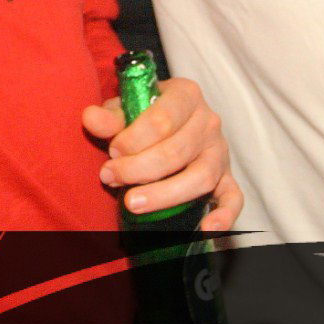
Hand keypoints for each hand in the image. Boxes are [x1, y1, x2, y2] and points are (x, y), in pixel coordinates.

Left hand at [83, 77, 241, 230]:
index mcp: (186, 95)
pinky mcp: (227, 178)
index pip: (162, 119)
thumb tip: (90, 118)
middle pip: (177, 151)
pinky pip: (233, 198)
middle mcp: (209, 122)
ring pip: (201, 177)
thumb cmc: (146, 115)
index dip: (132, 139)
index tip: (111, 152)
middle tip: (110, 177)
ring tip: (131, 204)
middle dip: (138, 169)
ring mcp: (220, 152)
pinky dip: (225, 215)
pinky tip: (207, 229)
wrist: (174, 120)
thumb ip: (110, 116)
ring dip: (165, 194)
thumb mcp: (127, 108)